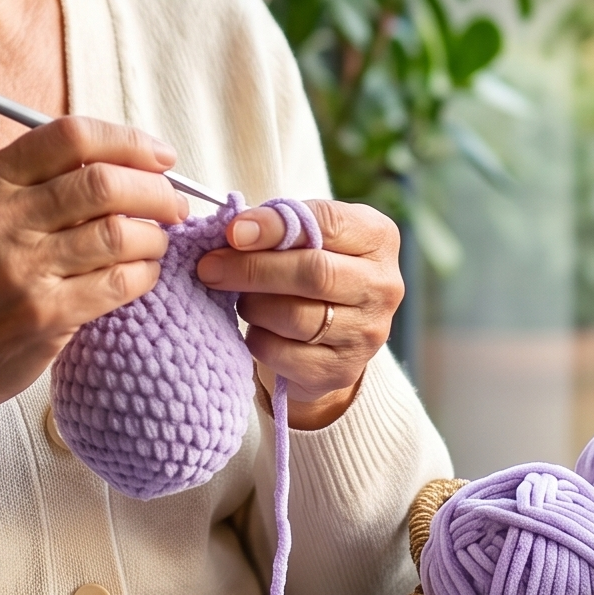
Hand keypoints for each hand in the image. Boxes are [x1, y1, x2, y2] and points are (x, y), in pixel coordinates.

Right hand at [0, 118, 188, 454]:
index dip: (127, 141)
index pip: (70, 137)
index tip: (160, 157)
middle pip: (102, 182)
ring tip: (156, 241)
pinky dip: (145, 273)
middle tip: (173, 203)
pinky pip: (120, 281)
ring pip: (118, 232)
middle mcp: (0, 219)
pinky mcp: (44, 314)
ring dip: (154, 235)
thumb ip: (42, 181)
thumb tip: (131, 159)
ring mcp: (21, 268)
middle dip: (156, 190)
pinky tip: (142, 273)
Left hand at [194, 198, 402, 429]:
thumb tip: (235, 232)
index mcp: (378, 237)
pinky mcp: (341, 371)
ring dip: (253, 305)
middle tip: (210, 267)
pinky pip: (282, 352)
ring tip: (241, 298)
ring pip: (294, 316)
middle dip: (252, 268)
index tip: (232, 232)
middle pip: (313, 273)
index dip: (274, 226)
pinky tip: (258, 327)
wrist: (331, 331)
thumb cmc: (311, 266)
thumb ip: (280, 226)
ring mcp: (367, 333)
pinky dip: (258, 337)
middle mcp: (383, 286)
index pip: (326, 223)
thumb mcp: (306, 235)